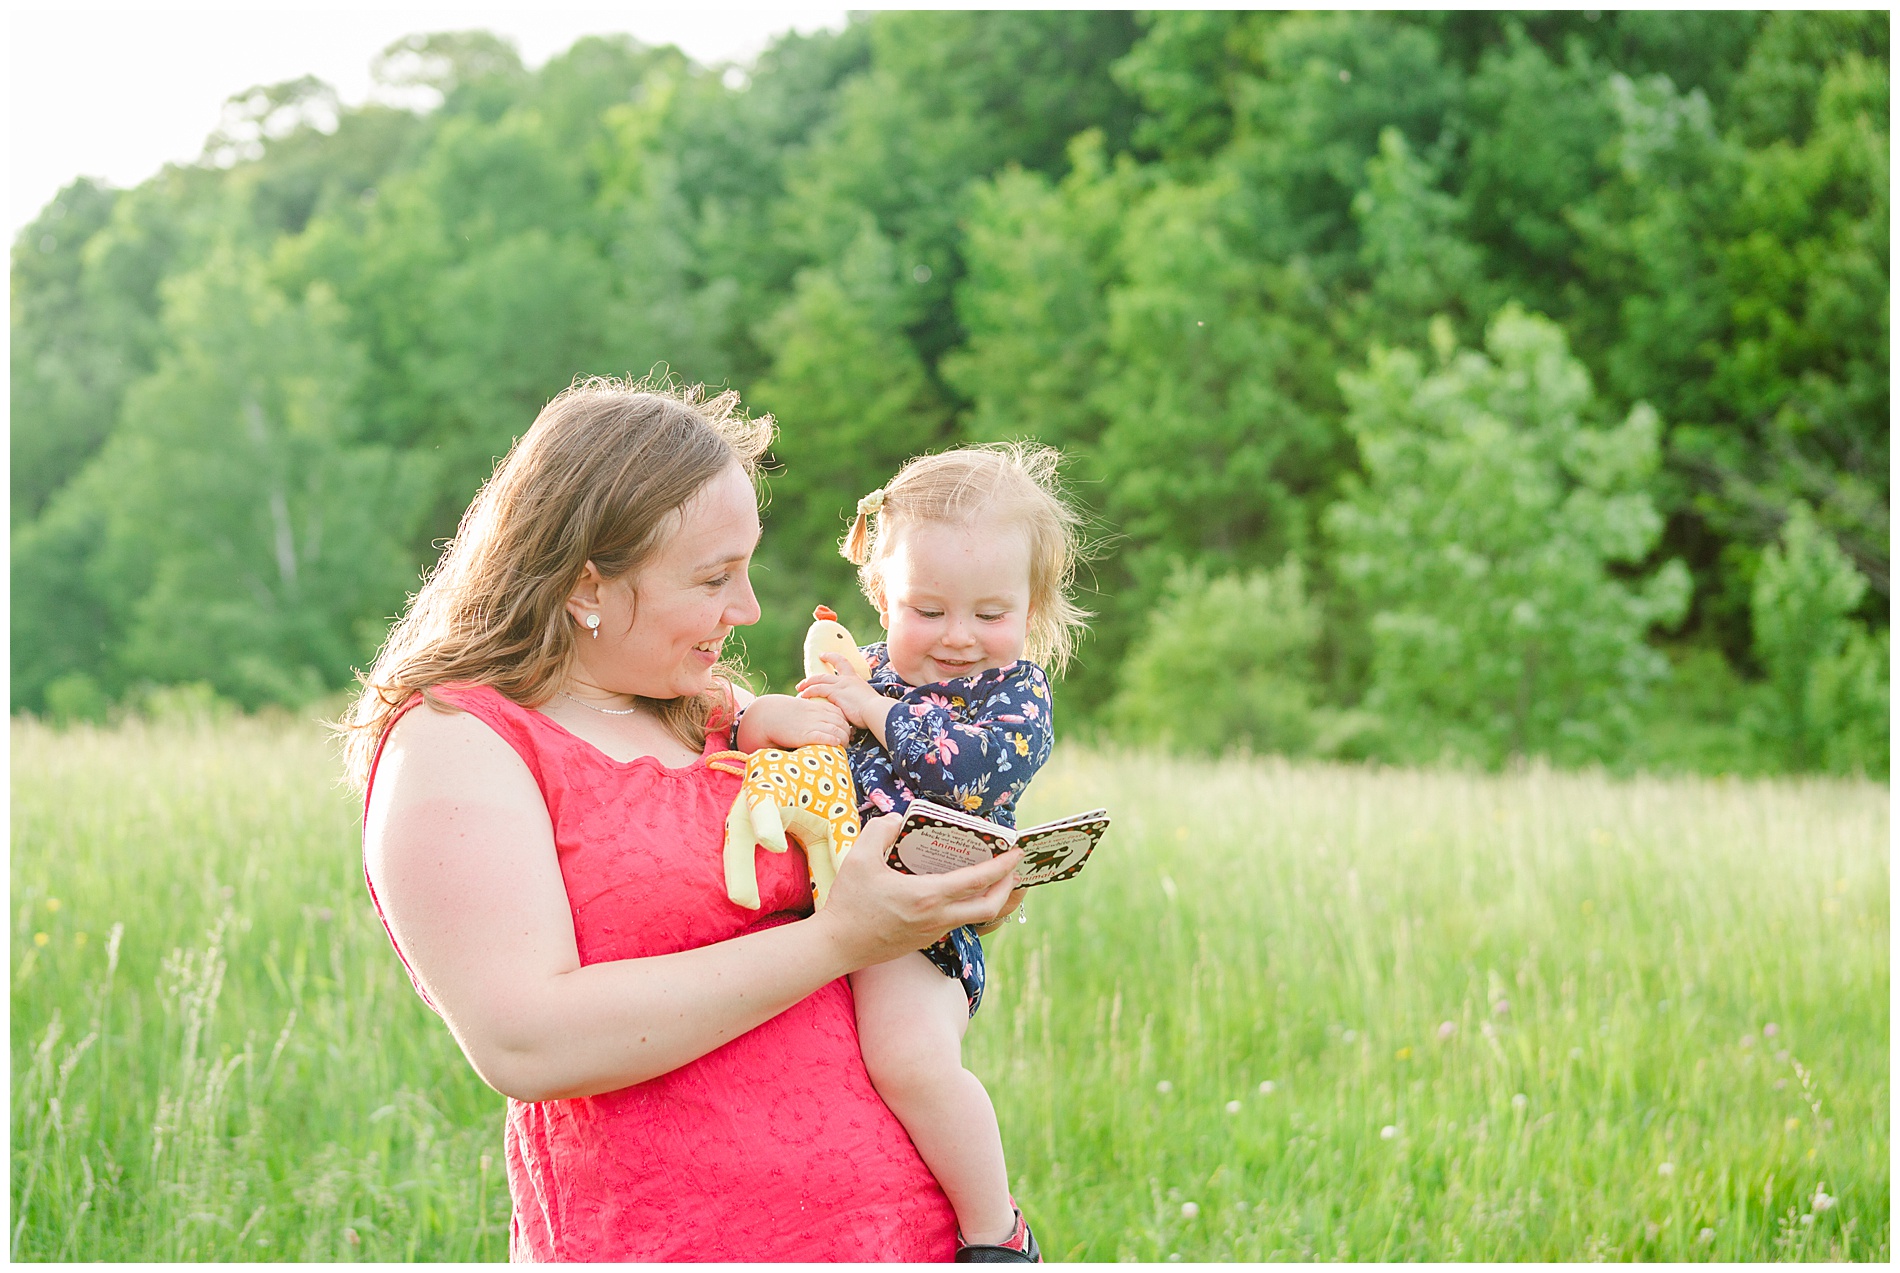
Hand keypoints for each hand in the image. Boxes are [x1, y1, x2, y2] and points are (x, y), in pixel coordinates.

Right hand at [735, 693, 849, 749]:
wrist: (767, 716)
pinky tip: (836, 745)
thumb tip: (821, 721)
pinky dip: (834, 740)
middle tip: (848, 740)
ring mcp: (812, 724)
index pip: (840, 713)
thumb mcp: (801, 708)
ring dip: (844, 739)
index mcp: (816, 707)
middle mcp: (817, 714)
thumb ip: (813, 712)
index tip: (846, 730)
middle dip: (848, 732)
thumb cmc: (783, 714)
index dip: (845, 722)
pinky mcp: (805, 735)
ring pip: (837, 730)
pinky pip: (825, 737)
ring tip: (844, 746)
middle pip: (842, 722)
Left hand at [796, 665, 892, 740]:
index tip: (823, 655)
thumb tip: (851, 710)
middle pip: (825, 673)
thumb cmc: (874, 711)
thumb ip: (855, 702)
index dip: (832, 657)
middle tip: (804, 681)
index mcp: (856, 679)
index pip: (843, 662)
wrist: (876, 711)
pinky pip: (817, 689)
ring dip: (808, 684)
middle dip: (813, 676)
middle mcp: (847, 679)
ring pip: (819, 680)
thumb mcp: (865, 702)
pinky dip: (809, 691)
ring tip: (800, 688)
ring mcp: (841, 685)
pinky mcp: (836, 692)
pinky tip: (803, 696)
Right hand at [812, 814, 1021, 968]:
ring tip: (996, 881)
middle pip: (990, 907)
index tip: (1017, 852)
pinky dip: (970, 909)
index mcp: (928, 896)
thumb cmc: (849, 903)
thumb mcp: (859, 858)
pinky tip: (962, 896)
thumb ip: (880, 830)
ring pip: (976, 919)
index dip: (1003, 866)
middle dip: (1008, 887)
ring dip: (992, 900)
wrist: (836, 946)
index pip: (978, 881)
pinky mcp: (924, 941)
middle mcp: (937, 917)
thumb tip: (897, 819)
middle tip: (1014, 869)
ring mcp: (932, 933)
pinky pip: (957, 924)